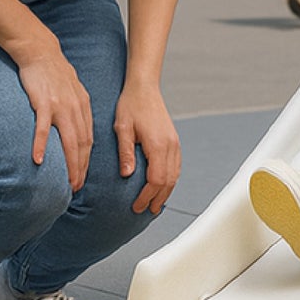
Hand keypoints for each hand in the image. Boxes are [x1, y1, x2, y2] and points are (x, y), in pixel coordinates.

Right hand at [15, 41, 93, 191]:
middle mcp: (75, 109)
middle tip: (76, 188)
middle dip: (81, 168)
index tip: (83, 178)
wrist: (40, 52)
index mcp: (83, 107)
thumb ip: (76, 110)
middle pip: (82, 144)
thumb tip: (77, 130)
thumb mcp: (73, 91)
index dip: (87, 161)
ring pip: (69, 140)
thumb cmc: (54, 73)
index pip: (88, 140)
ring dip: (69, 163)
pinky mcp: (43, 103)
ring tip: (67, 182)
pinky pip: (43, 128)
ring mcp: (60, 106)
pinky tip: (39, 161)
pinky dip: (43, 145)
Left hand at [115, 82, 180, 214]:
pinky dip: (171, 179)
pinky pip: (176, 165)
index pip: (156, 179)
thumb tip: (127, 175)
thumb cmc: (131, 106)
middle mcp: (170, 145)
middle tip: (146, 211)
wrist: (145, 88)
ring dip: (166, 191)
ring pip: (175, 174)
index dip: (147, 196)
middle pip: (168, 180)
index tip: (136, 206)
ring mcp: (175, 143)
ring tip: (156, 204)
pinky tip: (163, 186)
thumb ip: (125, 152)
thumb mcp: (122, 128)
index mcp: (157, 144)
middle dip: (158, 198)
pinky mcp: (174, 141)